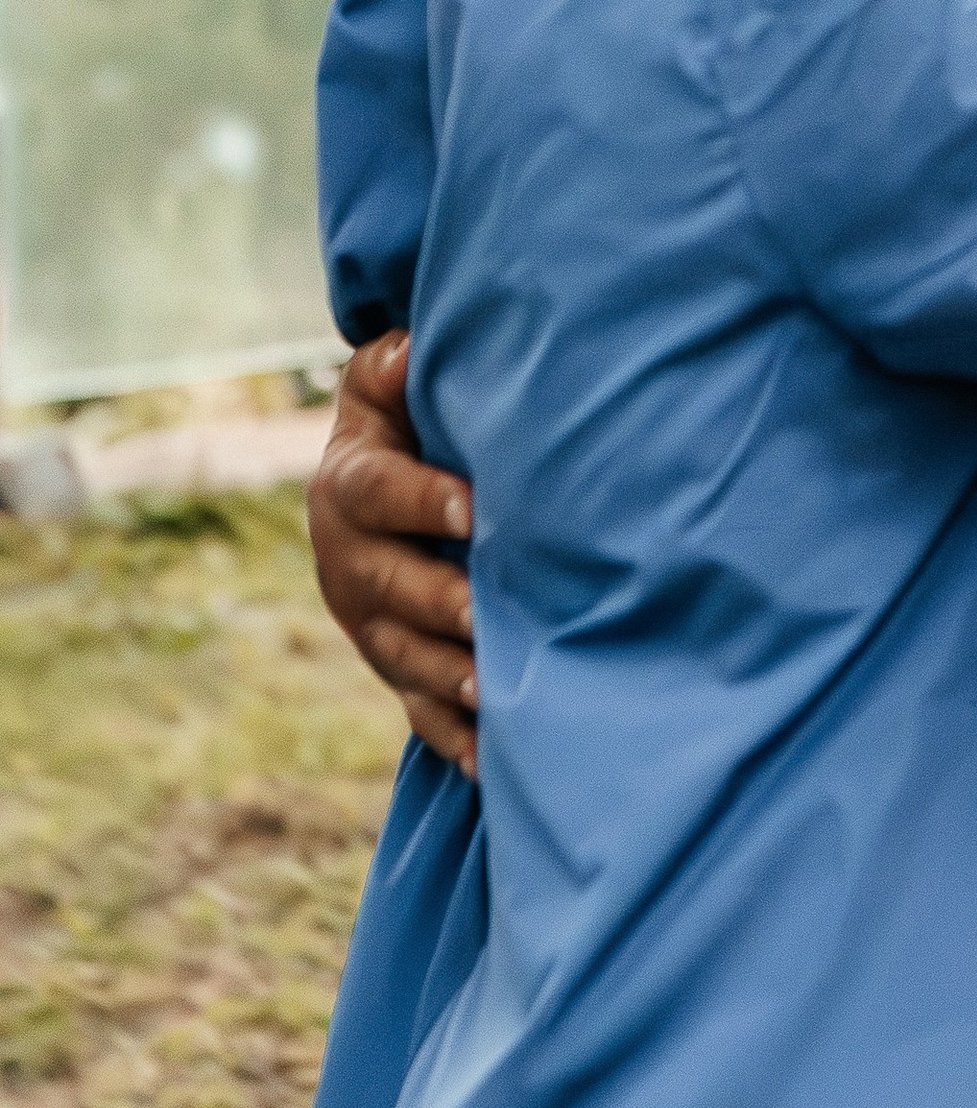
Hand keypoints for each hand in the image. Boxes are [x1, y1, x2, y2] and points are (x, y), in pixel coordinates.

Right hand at [306, 331, 478, 776]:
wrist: (376, 486)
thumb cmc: (405, 418)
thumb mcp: (387, 384)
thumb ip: (395, 364)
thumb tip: (412, 343)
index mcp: (349, 485)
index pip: (378, 494)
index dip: (421, 500)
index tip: (474, 507)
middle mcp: (348, 560)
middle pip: (386, 588)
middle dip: (437, 603)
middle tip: (488, 615)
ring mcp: (368, 623)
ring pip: (402, 656)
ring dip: (446, 676)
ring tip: (496, 691)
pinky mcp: (395, 667)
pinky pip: (418, 710)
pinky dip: (454, 739)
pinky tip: (494, 764)